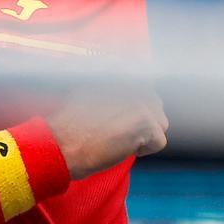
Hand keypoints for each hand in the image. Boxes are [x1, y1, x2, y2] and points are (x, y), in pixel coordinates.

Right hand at [45, 84, 168, 180]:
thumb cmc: (70, 123)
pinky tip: (122, 147)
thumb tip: (127, 86)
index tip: (119, 119)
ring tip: (119, 138)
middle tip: (117, 130)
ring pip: (160, 124)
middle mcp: (135, 82)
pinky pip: (159, 141)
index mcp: (121, 72)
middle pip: (155, 106)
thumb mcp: (87, 90)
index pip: (146, 90)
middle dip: (141, 121)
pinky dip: (143, 150)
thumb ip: (111, 86)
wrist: (62, 144)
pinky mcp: (146, 121)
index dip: (133, 110)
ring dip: (144, 135)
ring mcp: (143, 100)